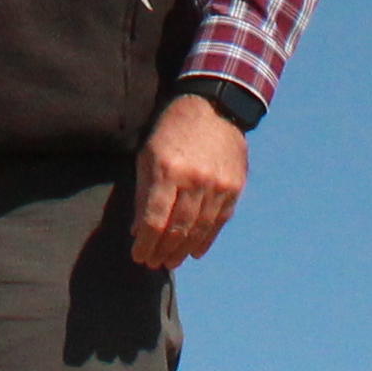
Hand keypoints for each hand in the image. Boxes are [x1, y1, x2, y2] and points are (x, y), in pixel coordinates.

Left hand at [127, 91, 249, 269]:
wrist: (215, 106)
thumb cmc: (172, 129)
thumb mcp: (147, 154)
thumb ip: (141, 192)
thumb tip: (137, 230)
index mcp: (168, 170)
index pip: (154, 219)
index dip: (145, 243)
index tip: (138, 256)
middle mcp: (194, 180)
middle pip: (177, 229)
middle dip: (163, 251)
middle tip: (154, 264)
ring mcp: (217, 185)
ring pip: (199, 230)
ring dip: (183, 251)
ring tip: (171, 262)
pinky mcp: (234, 188)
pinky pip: (219, 222)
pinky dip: (206, 240)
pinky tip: (195, 251)